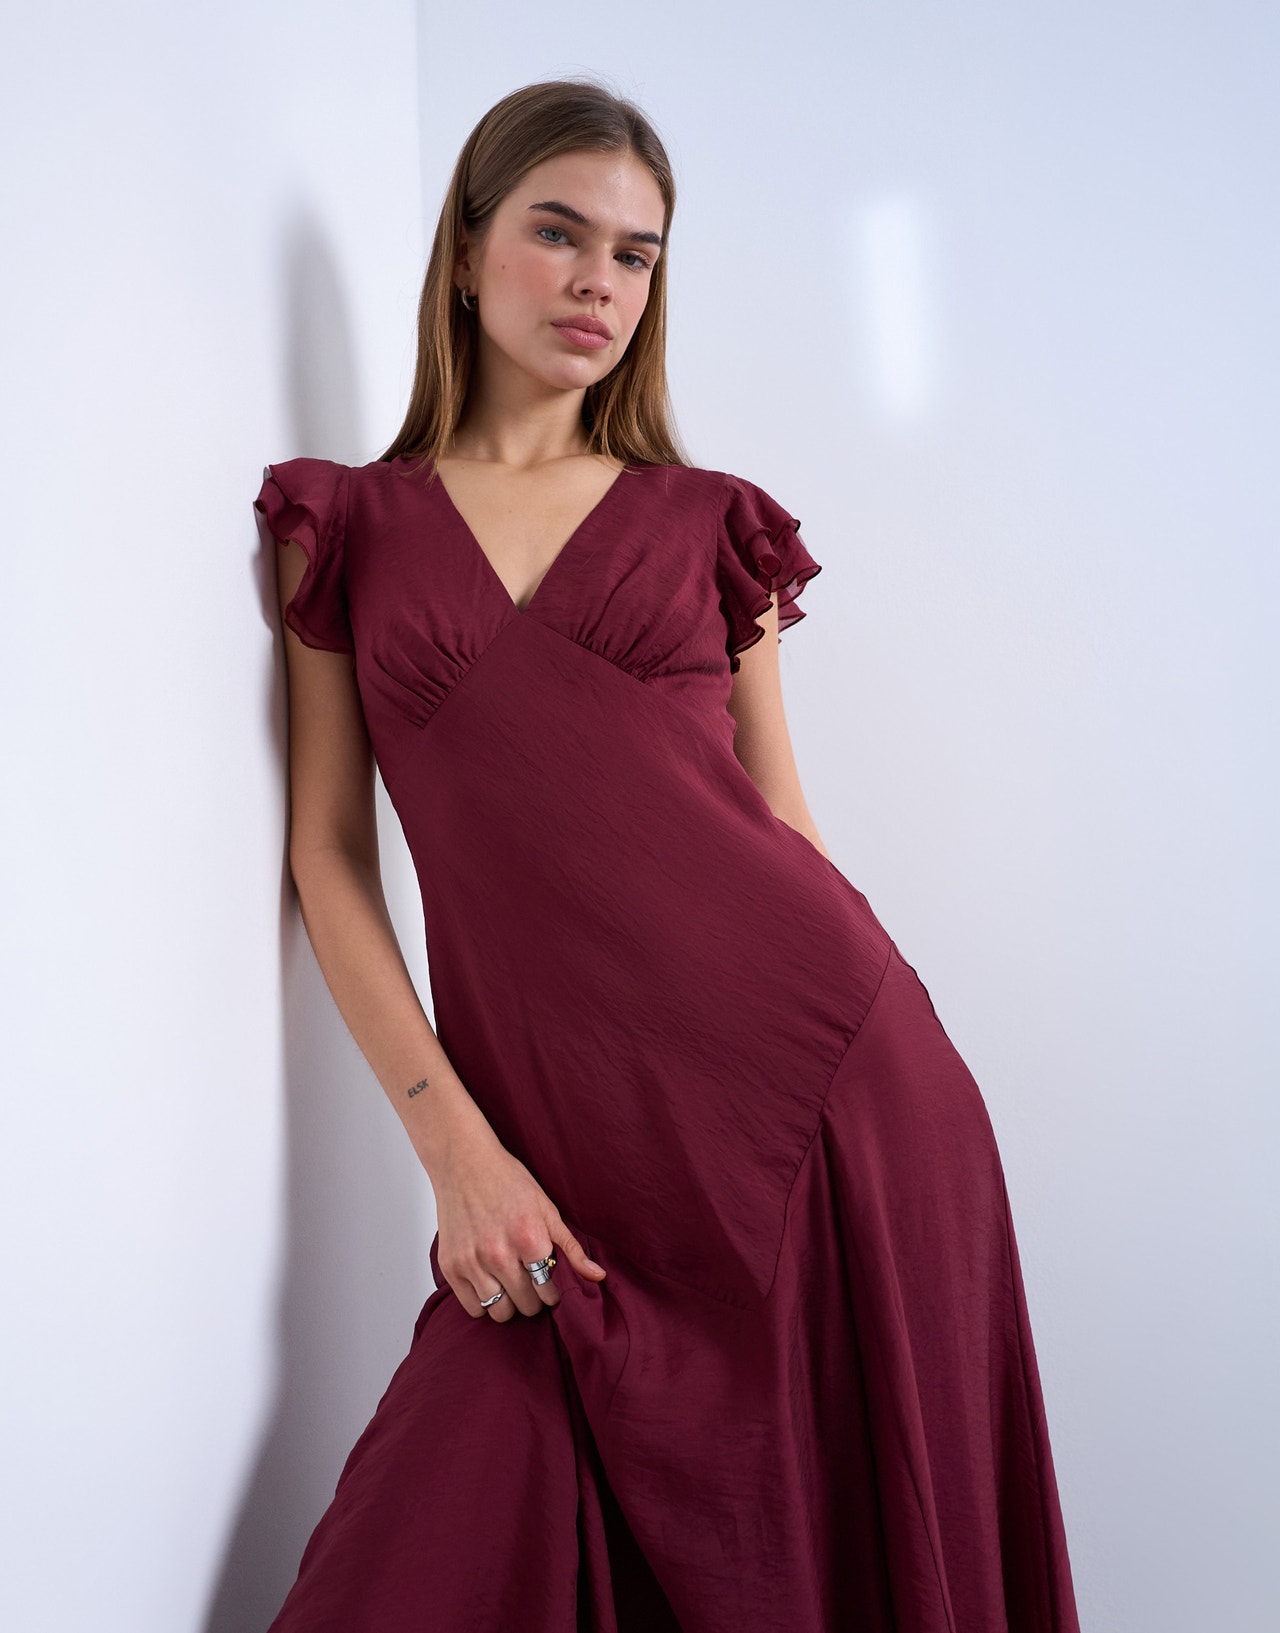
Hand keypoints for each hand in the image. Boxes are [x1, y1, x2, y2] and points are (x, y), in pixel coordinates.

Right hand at [431, 1127, 606, 1321]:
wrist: (464, 1162)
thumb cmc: (508, 1182)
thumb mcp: (547, 1210)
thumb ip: (572, 1248)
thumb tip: (598, 1276)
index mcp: (529, 1239)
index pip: (549, 1292)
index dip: (552, 1292)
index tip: (549, 1284)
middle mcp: (499, 1255)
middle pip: (526, 1306)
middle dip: (533, 1298)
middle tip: (530, 1282)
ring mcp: (472, 1262)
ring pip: (500, 1313)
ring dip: (509, 1303)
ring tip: (510, 1284)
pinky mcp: (451, 1266)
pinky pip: (473, 1308)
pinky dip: (483, 1302)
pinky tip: (489, 1283)